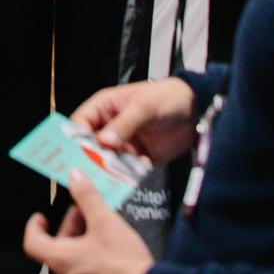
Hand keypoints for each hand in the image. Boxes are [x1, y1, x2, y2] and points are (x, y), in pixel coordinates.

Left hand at [21, 170, 155, 273]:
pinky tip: (107, 246)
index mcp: (61, 259)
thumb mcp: (105, 222)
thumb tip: (76, 177)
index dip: (34, 227)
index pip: (32, 243)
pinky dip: (89, 256)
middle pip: (57, 248)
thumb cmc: (124, 263)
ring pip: (71, 259)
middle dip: (70, 227)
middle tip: (84, 213)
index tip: (41, 217)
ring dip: (81, 240)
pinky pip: (84, 271)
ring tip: (99, 226)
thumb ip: (87, 197)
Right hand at [72, 77, 198, 163]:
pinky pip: (127, 172)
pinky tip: (141, 170)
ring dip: (112, 170)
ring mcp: (123, 145)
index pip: (80, 124)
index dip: (76, 139)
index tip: (78, 155)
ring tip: (120, 175)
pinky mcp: (137, 159)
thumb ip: (125, 123)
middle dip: (91, 160)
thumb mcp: (145, 107)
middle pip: (90, 147)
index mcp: (104, 109)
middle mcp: (109, 128)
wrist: (197, 111)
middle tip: (94, 173)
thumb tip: (104, 141)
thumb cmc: (167, 98)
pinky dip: (130, 175)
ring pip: (107, 162)